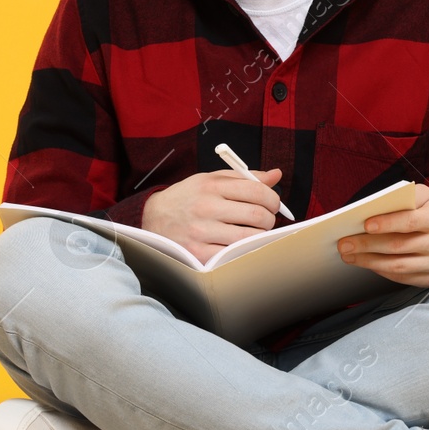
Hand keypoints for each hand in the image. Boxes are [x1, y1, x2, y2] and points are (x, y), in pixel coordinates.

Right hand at [142, 168, 282, 264]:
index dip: (272, 198)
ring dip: (259, 236)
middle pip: (257, 215)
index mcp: (211, 186)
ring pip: (249, 237)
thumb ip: (243, 178)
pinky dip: (243, 250)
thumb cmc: (188, 198)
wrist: (152, 218)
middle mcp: (206, 207)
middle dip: (269, 218)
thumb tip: (275, 175)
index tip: (273, 203)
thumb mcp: (210, 180)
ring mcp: (202, 232)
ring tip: (254, 232)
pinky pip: (234, 254)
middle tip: (266, 220)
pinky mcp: (199, 254)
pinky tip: (240, 245)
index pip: (256, 190)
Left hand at [335, 184, 428, 287]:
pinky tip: (367, 263)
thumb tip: (373, 209)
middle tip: (344, 244)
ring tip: (349, 256)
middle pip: (398, 246)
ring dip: (369, 262)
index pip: (409, 222)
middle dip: (367, 245)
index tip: (365, 224)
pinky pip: (403, 277)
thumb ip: (404, 198)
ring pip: (398, 266)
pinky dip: (381, 271)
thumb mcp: (426, 196)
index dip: (387, 223)